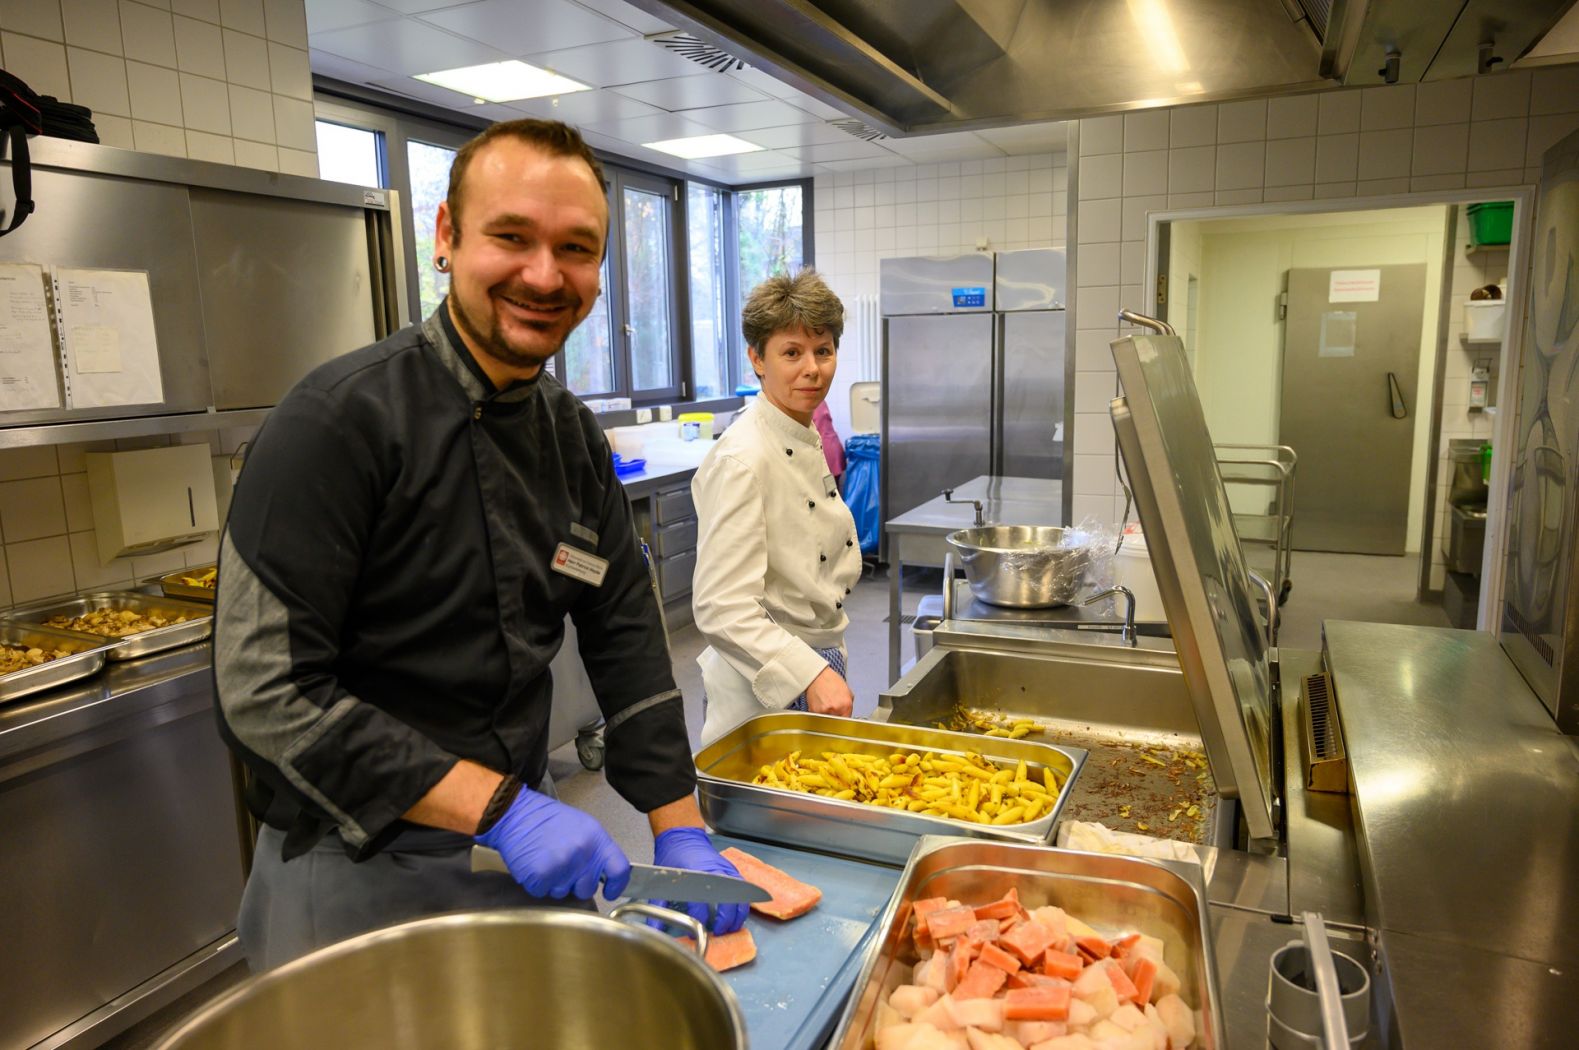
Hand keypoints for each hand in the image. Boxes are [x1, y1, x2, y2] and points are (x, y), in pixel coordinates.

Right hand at [475, 787, 629, 899]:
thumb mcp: (582, 826)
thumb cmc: (548, 820)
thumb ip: (596, 850)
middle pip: (587, 888)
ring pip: (563, 893)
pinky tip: (534, 865)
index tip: (610, 893)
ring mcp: (562, 867)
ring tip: (546, 860)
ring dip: (554, 883)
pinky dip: (537, 884)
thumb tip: (603, 874)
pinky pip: (543, 892)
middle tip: (562, 866)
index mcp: (596, 839)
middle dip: (575, 884)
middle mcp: (583, 854)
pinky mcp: (541, 877)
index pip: (619, 869)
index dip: (617, 885)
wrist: (516, 814)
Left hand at [650, 827, 748, 934]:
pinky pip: (742, 889)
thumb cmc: (672, 858)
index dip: (699, 919)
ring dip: (737, 915)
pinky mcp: (732, 870)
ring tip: (731, 928)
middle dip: (724, 920)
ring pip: (739, 897)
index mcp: (695, 874)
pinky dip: (743, 904)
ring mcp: (726, 870)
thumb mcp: (660, 881)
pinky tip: (738, 916)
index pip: (700, 903)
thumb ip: (658, 906)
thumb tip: (653, 929)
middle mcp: (714, 872)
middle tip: (717, 932)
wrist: (683, 838)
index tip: (694, 932)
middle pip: (726, 902)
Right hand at [804, 665, 852, 717]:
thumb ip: (848, 704)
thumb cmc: (831, 680)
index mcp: (846, 705)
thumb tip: (848, 713)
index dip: (845, 720)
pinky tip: (820, 704)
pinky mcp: (814, 712)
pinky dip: (819, 713)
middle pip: (837, 723)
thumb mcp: (847, 691)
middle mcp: (836, 709)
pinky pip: (818, 718)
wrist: (817, 675)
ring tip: (826, 705)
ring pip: (827, 721)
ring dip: (827, 716)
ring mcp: (824, 711)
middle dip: (836, 718)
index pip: (848, 721)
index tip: (843, 720)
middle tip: (834, 711)